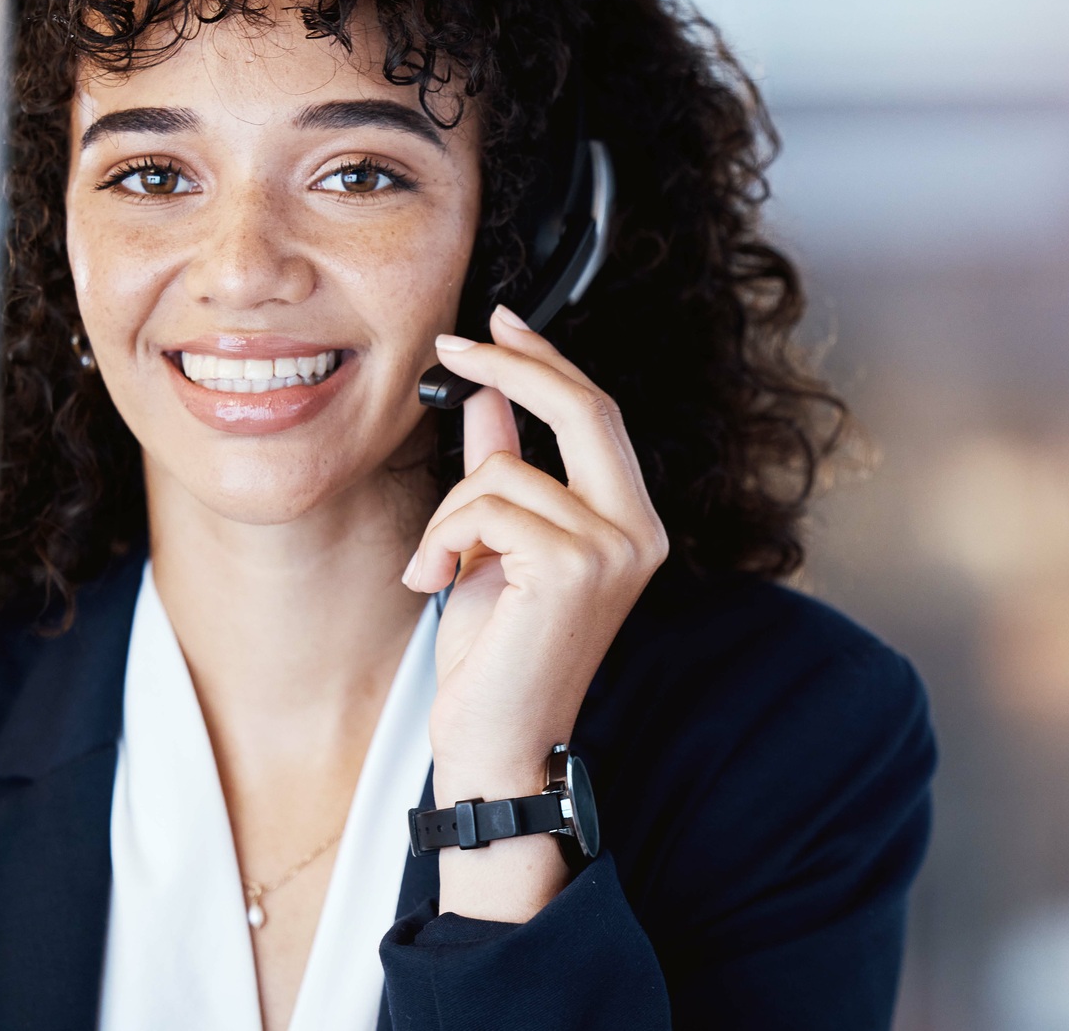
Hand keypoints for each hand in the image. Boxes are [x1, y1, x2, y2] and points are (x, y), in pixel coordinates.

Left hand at [402, 305, 667, 917]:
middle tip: (450, 347)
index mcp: (630, 521)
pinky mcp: (573, 568)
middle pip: (584, 407)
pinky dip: (443, 539)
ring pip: (504, 472)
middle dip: (510, 366)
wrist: (496, 745)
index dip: (545, 360)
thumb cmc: (498, 656)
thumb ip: (504, 468)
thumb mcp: (495, 545)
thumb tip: (486, 398)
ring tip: (433, 568)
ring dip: (447, 516)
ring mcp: (613, 549)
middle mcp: (637, 531)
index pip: (597, 412)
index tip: (497, 323)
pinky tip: (431, 582)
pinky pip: (485, 506)